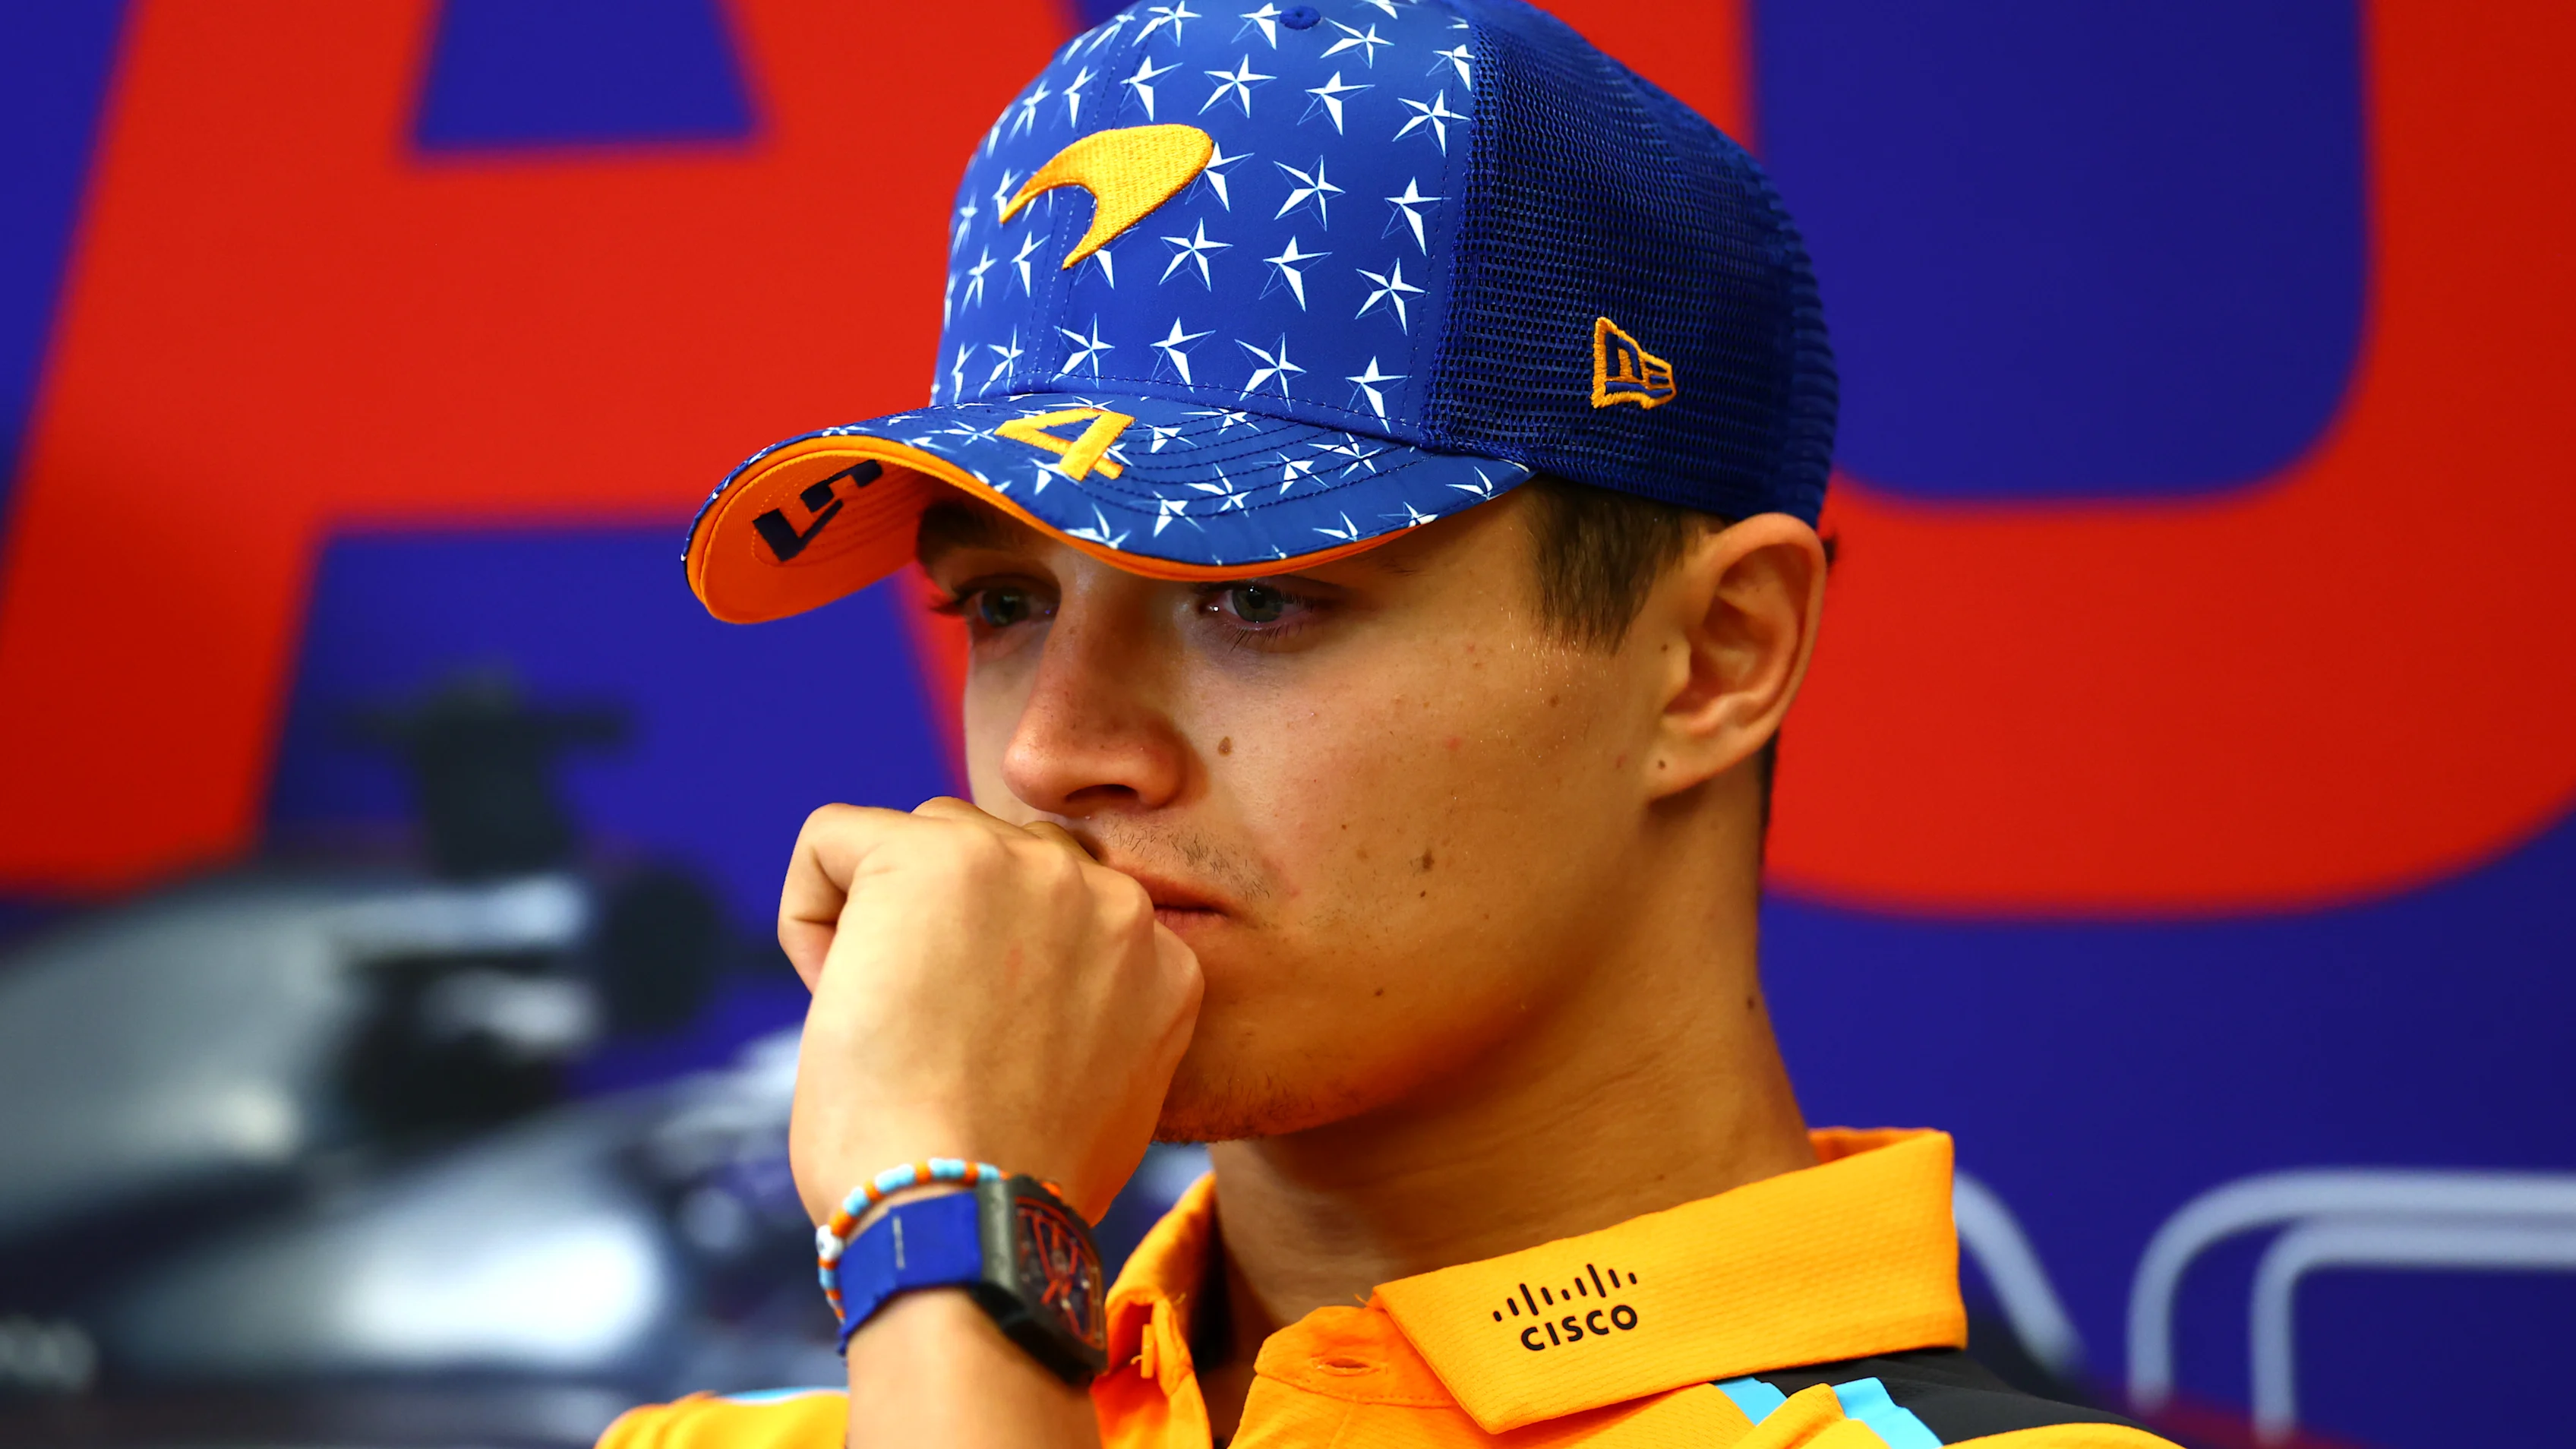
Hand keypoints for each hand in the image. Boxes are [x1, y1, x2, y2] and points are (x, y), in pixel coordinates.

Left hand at [781, 797, 1202, 1224]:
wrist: (969, 1220)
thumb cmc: (1008, 1188)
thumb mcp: (1097, 1089)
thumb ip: (1084, 1015)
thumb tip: (1018, 997)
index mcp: (1159, 956)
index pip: (1060, 911)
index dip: (998, 978)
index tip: (977, 1054)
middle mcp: (1108, 896)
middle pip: (996, 857)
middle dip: (945, 931)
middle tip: (926, 1037)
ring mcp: (1027, 867)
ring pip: (923, 837)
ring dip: (886, 915)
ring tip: (883, 1017)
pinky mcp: (932, 857)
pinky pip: (834, 836)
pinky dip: (808, 907)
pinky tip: (829, 990)